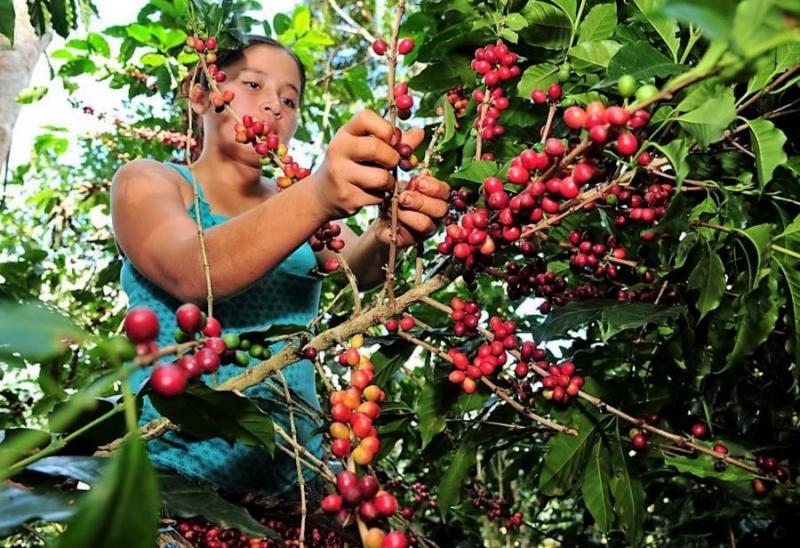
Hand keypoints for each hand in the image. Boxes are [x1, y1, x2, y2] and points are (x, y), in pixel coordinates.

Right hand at [309, 110, 400, 221]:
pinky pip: (378, 197)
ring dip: (389, 181)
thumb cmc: (352, 165)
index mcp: (344, 133)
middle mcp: (338, 150)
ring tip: (383, 181)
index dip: (386, 128)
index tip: (391, 139)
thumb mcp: (366, 147)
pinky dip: (381, 196)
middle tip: (392, 163)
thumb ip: (394, 141)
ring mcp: (340, 175)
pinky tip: (371, 193)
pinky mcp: (347, 197)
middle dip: (393, 158)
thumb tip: (420, 133)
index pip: (366, 118)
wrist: (322, 194)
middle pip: (377, 148)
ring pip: (381, 177)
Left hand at [373, 122, 450, 247]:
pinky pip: (414, 235)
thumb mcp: (394, 166)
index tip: (418, 180)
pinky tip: (393, 215)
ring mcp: (425, 227)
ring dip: (412, 213)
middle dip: (423, 202)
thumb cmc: (386, 184)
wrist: (370, 207)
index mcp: (434, 192)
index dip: (434, 187)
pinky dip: (404, 224)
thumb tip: (418, 131)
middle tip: (405, 195)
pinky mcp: (412, 240)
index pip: (445, 191)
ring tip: (397, 205)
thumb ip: (406, 150)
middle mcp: (434, 211)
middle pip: (441, 209)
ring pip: (429, 224)